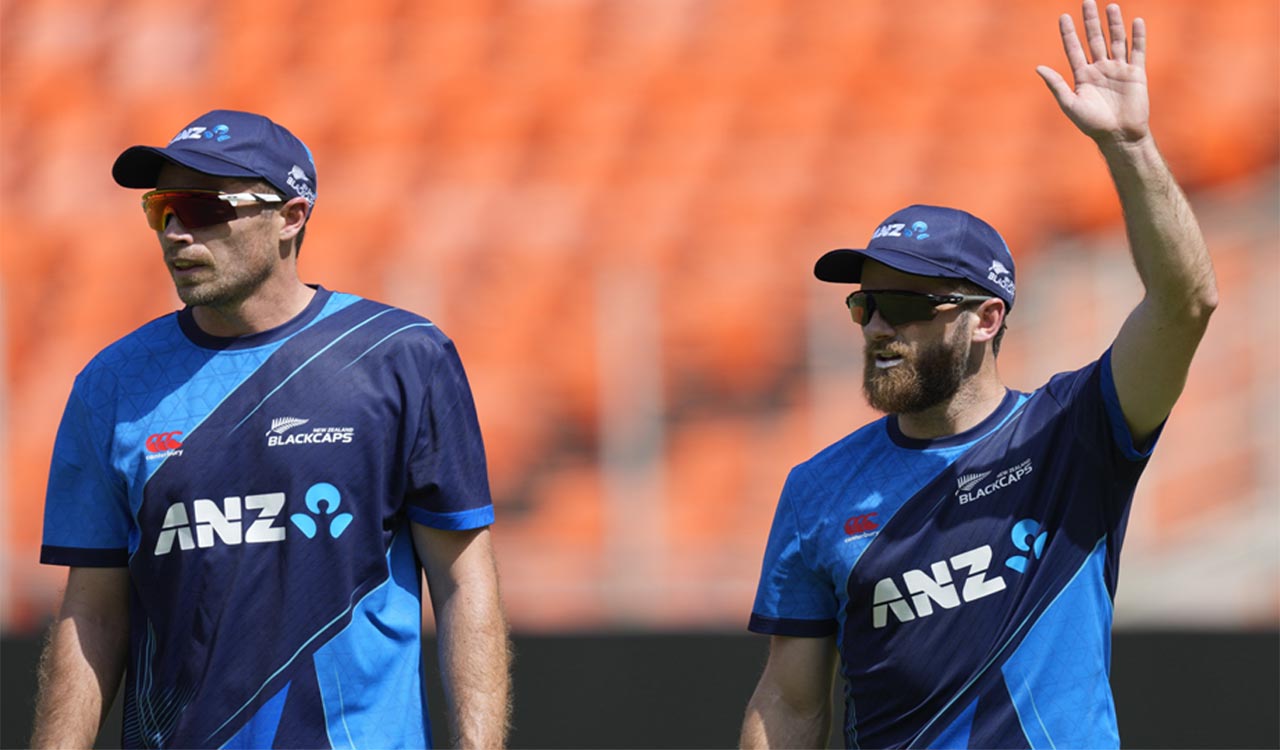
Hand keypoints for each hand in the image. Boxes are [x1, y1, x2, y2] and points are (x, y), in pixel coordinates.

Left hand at [1037, 1, 1149, 144]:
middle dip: (1091, 21)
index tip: (1064, 16)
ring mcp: (1118, 70)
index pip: (1074, 49)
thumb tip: (1038, 67)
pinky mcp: (1135, 73)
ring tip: (1110, 7)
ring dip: (1113, 24)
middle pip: (1094, 39)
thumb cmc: (1092, 124)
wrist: (1119, 135)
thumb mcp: (1070, 104)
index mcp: (1083, 76)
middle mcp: (1100, 69)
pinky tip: (1135, 21)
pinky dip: (1137, 36)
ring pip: (1116, 41)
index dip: (1069, 33)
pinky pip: (1137, 51)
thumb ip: (1056, 85)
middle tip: (1088, 1)